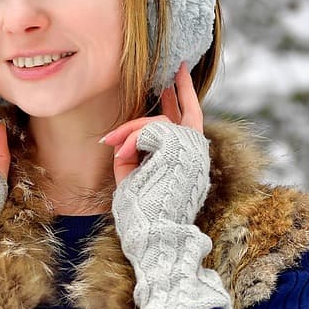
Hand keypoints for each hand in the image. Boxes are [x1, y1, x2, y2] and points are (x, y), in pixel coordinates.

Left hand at [103, 62, 227, 308]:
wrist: (155, 238)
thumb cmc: (143, 218)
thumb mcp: (133, 180)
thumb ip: (133, 155)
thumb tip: (125, 137)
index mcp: (187, 163)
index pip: (189, 123)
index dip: (184, 97)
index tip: (177, 77)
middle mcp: (195, 155)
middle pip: (178, 116)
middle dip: (174, 94)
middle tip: (175, 71)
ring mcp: (190, 151)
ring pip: (157, 122)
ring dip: (130, 132)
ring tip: (113, 146)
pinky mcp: (181, 149)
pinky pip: (150, 129)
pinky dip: (131, 140)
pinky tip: (122, 154)